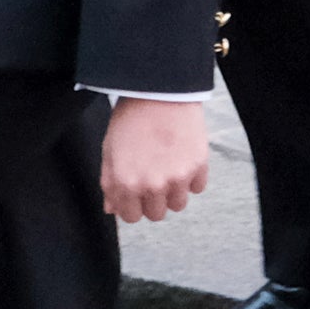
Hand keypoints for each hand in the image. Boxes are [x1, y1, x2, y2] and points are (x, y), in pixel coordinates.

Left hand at [101, 98, 209, 225]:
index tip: (136, 193)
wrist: (159, 91)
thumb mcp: (110, 150)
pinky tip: (181, 157)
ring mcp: (177, 178)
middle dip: (153, 199)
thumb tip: (112, 209)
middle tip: (152, 176)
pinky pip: (197, 188)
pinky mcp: (198, 167)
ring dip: (173, 191)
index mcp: (126, 183)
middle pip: (157, 215)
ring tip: (168, 166)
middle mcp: (152, 186)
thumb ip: (110, 184)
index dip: (133, 205)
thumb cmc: (130, 118)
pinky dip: (191, 177)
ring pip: (178, 205)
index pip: (132, 217)